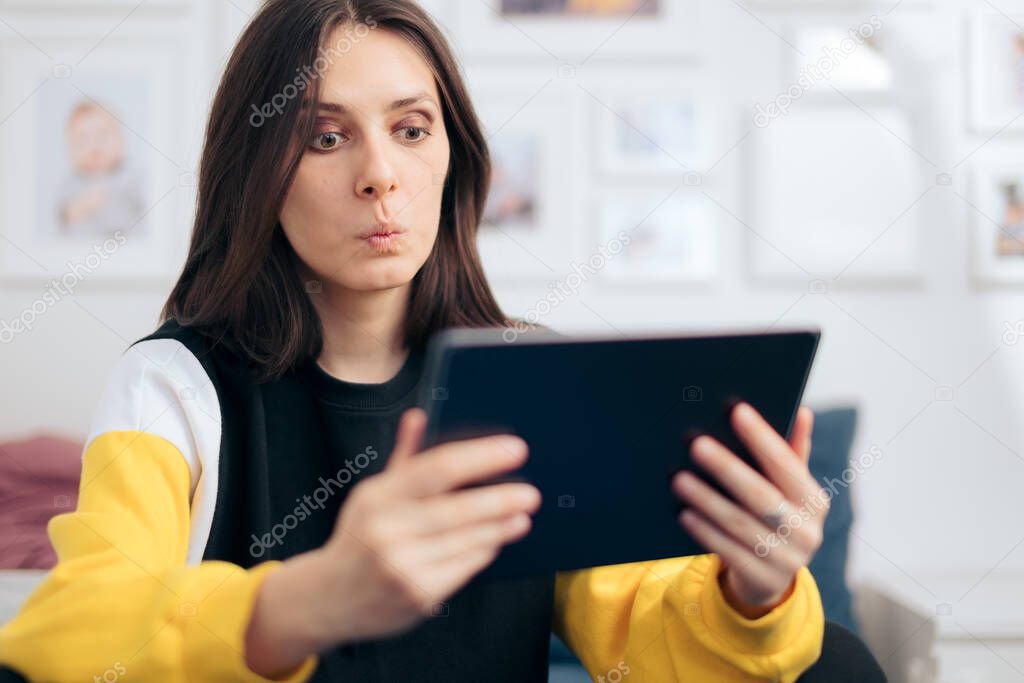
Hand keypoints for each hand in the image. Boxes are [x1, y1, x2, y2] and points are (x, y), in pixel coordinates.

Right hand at [245, 408, 539, 676]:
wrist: (328, 599)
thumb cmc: (360, 537)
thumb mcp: (373, 494)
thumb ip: (404, 458)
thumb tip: (418, 416)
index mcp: (379, 496)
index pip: (437, 468)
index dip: (480, 456)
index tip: (514, 449)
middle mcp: (388, 530)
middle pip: (458, 509)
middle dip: (500, 499)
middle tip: (531, 493)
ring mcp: (403, 565)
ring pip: (467, 541)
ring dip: (500, 527)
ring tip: (521, 516)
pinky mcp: (419, 595)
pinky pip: (465, 567)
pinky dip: (483, 551)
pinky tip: (495, 540)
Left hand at [671, 403, 826, 618]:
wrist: (768, 577)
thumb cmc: (773, 518)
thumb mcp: (787, 490)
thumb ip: (792, 453)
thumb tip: (802, 411)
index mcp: (813, 501)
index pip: (788, 464)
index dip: (763, 438)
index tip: (737, 411)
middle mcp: (806, 531)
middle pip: (761, 496)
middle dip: (727, 468)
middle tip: (696, 445)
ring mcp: (787, 560)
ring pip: (740, 525)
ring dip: (708, 500)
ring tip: (679, 479)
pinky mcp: (763, 580)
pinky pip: (729, 552)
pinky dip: (705, 532)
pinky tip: (684, 514)